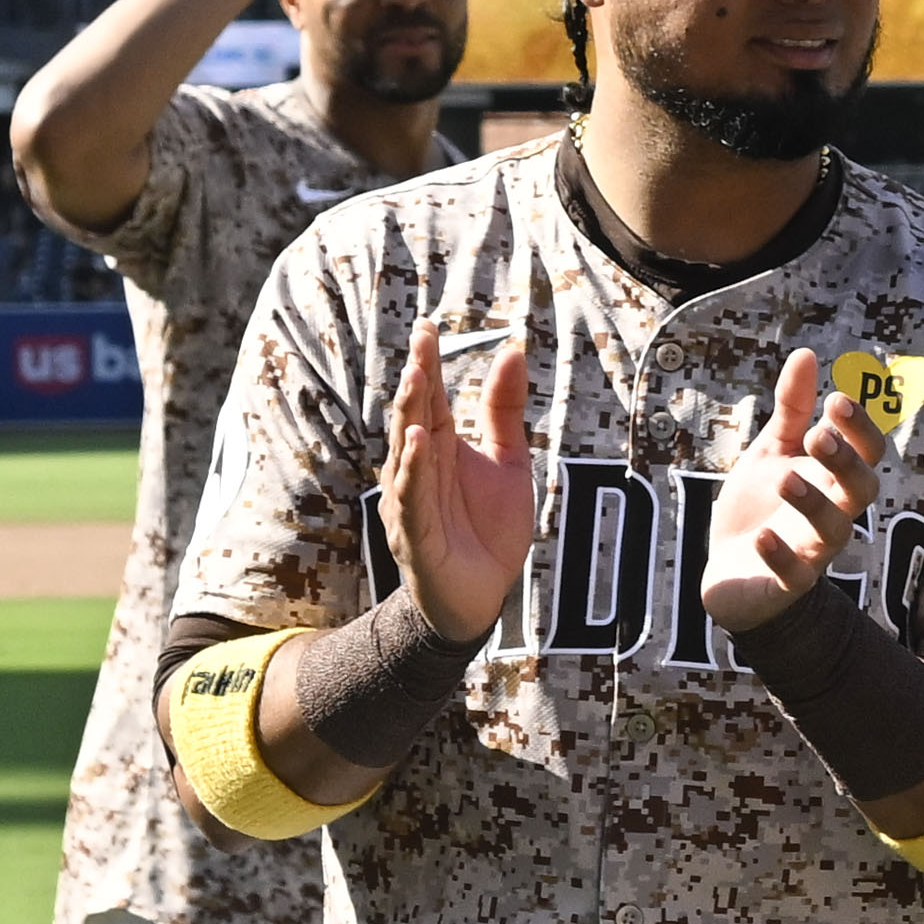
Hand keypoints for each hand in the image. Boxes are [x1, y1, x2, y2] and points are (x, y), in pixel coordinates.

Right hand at [379, 321, 533, 645]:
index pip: (432, 400)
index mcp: (440, 451)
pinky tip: (416, 442)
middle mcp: (420, 472)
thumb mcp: (510, 461)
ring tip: (417, 379)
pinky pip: (414, 499)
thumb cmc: (489, 527)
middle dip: (419, 381)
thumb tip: (514, 350)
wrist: (482, 596)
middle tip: (422, 342)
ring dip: (411, 417)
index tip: (428, 327)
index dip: (430, 365)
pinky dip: (413, 470)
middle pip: (416, 418)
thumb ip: (505, 410)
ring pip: (408, 454)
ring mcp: (414, 503)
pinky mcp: (417, 536)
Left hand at [699, 348, 887, 633]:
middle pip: (861, 489)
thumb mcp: (772, 452)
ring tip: (786, 479)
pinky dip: (781, 556)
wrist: (732, 572)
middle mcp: (833, 513)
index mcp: (833, 479)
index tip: (837, 399)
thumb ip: (793, 410)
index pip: (865, 453)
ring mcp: (811, 550)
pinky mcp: (784, 583)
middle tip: (818, 436)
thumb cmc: (760, 506)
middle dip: (844, 462)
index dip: (859, 429)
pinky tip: (762, 537)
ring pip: (834, 530)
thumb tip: (807, 354)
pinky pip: (795, 575)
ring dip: (814, 503)